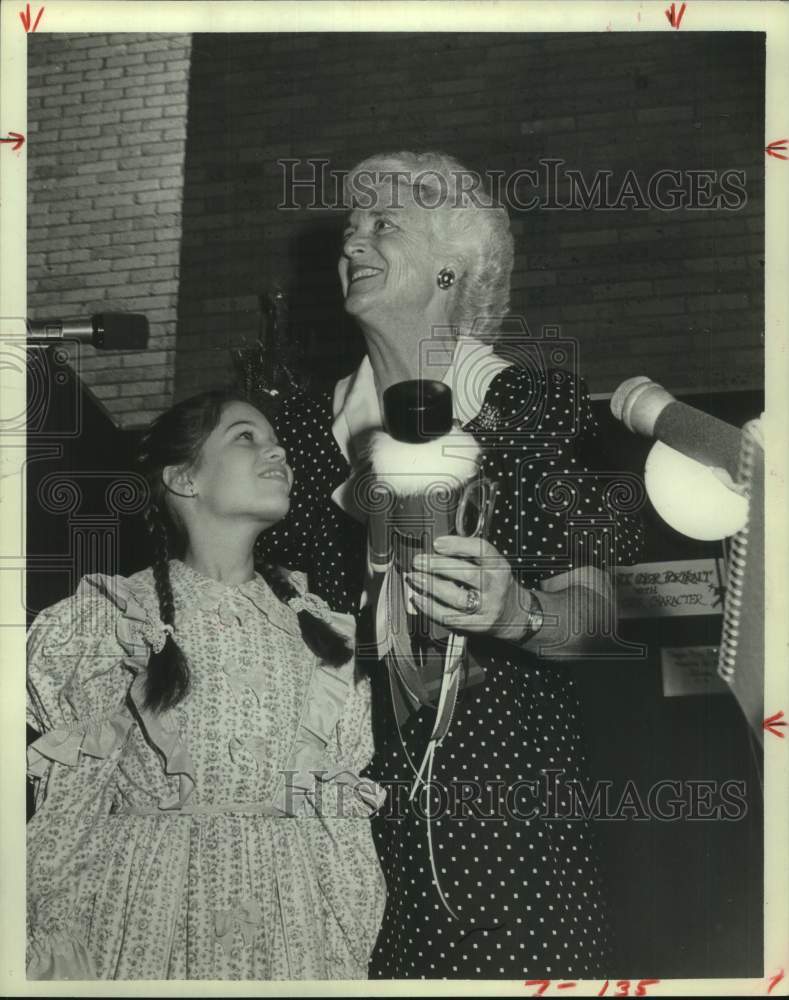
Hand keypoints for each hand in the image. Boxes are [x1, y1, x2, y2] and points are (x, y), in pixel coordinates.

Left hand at [406, 535, 526, 638]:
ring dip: (431, 587)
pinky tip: (418, 598)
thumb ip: (467, 556)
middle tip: (419, 562)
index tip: (437, 543)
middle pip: (466, 574)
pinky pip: (450, 617)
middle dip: (438, 566)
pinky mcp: (476, 625)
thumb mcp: (491, 565)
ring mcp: (487, 607)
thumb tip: (435, 551)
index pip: (482, 550)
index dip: (458, 545)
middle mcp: (495, 586)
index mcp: (498, 566)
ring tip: (415, 578)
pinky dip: (430, 607)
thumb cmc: (495, 585)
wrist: (513, 614)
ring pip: (457, 597)